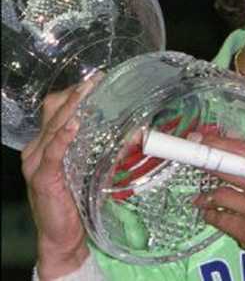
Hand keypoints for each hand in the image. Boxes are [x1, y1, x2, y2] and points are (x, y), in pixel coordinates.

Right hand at [21, 76, 99, 278]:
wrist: (62, 236)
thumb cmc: (77, 201)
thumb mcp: (91, 169)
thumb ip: (104, 150)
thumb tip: (133, 132)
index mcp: (48, 143)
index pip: (57, 109)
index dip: (74, 93)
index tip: (96, 80)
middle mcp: (38, 149)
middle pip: (53, 112)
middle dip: (75, 94)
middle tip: (96, 80)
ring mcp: (37, 163)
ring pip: (54, 127)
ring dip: (72, 109)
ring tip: (87, 93)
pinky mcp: (43, 178)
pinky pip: (52, 153)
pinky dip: (63, 138)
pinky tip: (73, 126)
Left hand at [193, 133, 244, 275]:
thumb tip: (231, 138)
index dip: (219, 145)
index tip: (201, 141)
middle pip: (229, 169)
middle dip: (207, 164)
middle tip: (194, 163)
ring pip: (221, 195)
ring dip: (207, 196)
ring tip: (203, 198)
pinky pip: (220, 218)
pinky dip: (212, 215)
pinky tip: (212, 214)